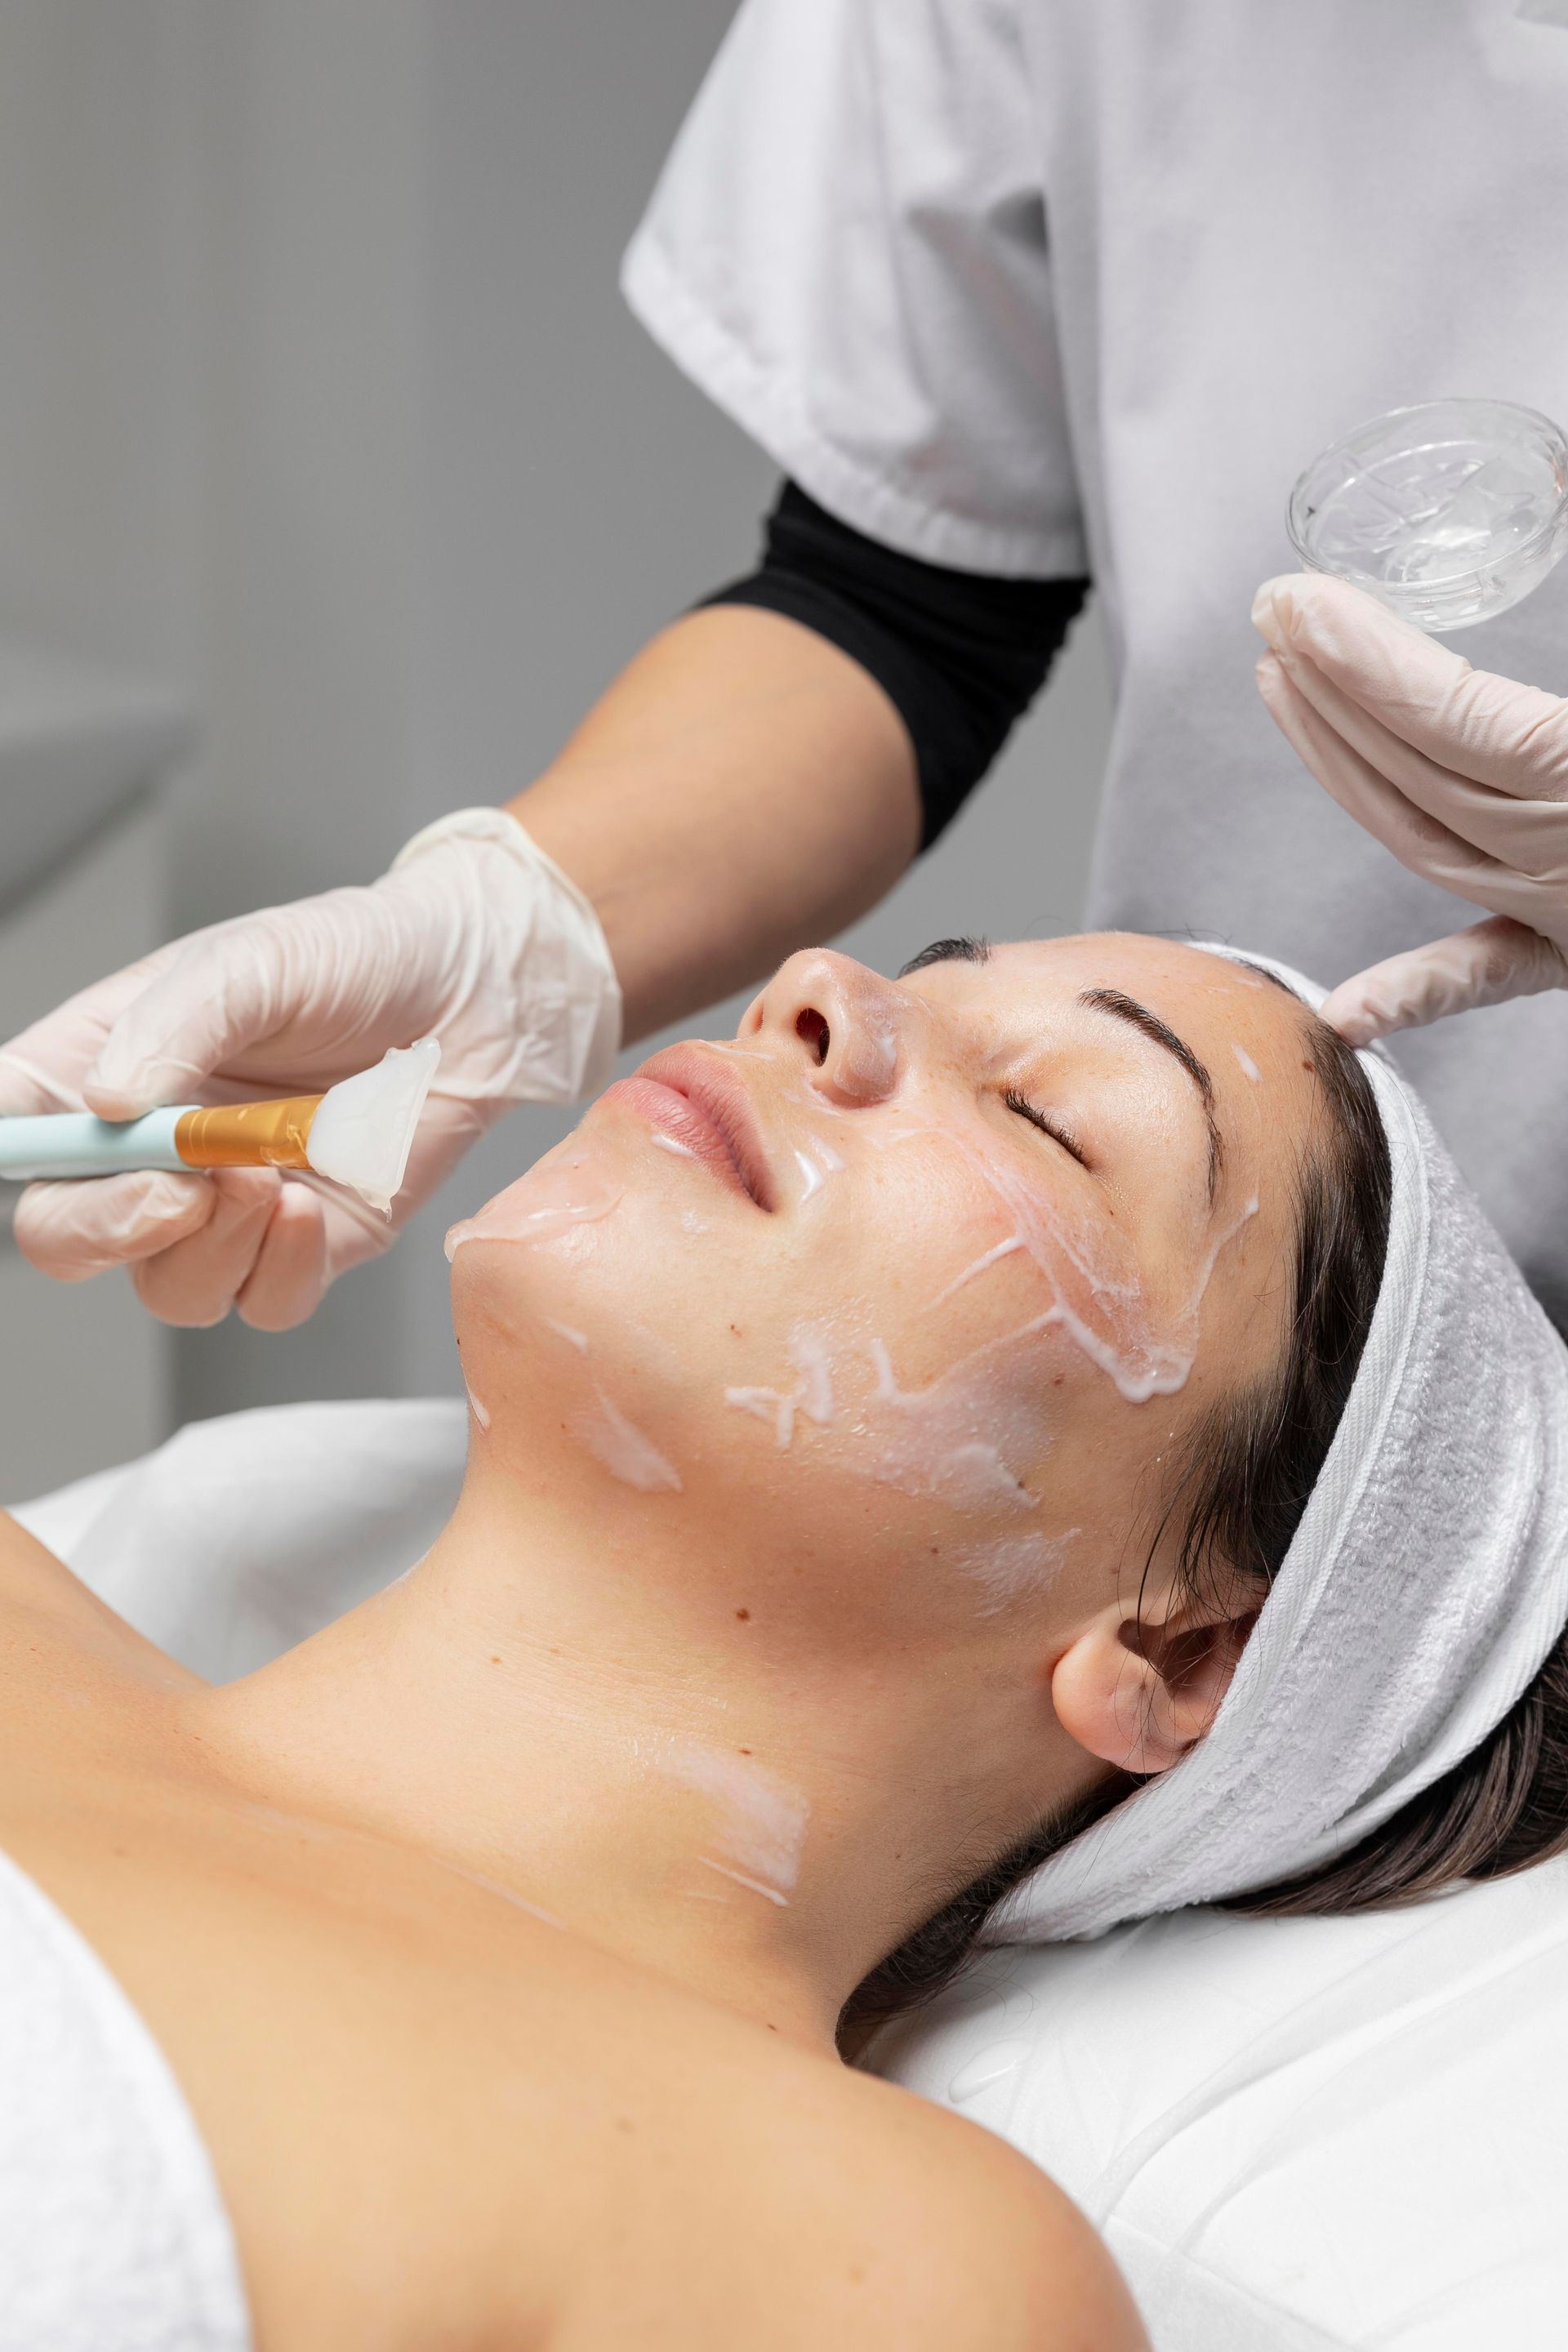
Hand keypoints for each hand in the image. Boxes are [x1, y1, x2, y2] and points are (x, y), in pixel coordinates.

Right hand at [0, 810, 619, 1327]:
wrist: (476, 990)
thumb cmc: (359, 955)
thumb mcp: (255, 961)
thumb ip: (176, 1025)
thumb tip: (108, 1102)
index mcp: (103, 1066)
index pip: (11, 1129)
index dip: (7, 1155)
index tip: (38, 1153)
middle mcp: (152, 1149)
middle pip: (65, 1238)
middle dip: (107, 1227)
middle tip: (176, 1185)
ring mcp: (228, 1207)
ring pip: (168, 1287)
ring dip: (207, 1248)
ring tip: (264, 1176)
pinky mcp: (309, 1243)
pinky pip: (265, 1302)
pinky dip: (279, 1270)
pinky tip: (308, 1207)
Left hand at [1251, 572, 1567, 1043]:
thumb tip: (1552, 462)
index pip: (1456, 721)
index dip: (1366, 663)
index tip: (1296, 605)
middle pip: (1421, 777)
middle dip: (1335, 693)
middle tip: (1271, 619)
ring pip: (1431, 848)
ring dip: (1346, 775)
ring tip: (1285, 690)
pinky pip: (1494, 972)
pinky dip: (1419, 991)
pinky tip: (1343, 1014)